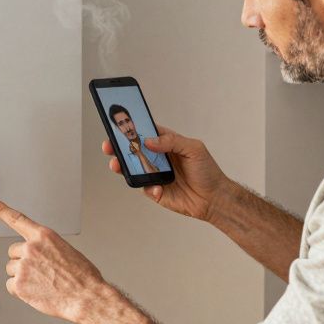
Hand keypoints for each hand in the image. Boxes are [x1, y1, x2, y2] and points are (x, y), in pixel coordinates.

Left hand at [0, 197, 107, 322]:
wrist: (85, 296)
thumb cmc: (82, 276)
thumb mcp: (66, 250)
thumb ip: (47, 247)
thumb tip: (40, 254)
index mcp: (44, 236)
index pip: (17, 219)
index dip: (0, 209)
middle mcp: (31, 248)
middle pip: (13, 252)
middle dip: (23, 260)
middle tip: (40, 270)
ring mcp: (23, 266)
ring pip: (12, 269)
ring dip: (22, 276)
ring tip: (42, 282)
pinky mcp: (19, 284)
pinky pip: (10, 285)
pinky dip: (20, 291)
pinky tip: (36, 291)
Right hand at [102, 125, 227, 224]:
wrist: (214, 199)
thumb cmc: (207, 171)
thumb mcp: (194, 149)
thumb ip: (172, 141)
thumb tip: (149, 141)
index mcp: (166, 143)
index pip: (145, 132)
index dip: (131, 128)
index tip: (118, 125)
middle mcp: (158, 158)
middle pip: (133, 150)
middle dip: (118, 147)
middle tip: (109, 145)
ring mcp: (155, 174)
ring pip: (133, 169)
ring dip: (123, 166)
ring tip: (117, 164)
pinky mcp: (155, 191)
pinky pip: (144, 188)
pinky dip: (149, 188)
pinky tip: (159, 188)